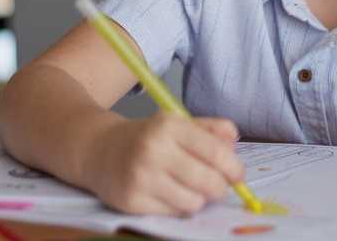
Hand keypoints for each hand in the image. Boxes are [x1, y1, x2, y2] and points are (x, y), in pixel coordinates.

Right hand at [82, 112, 243, 215]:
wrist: (98, 149)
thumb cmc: (146, 137)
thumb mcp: (176, 122)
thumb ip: (210, 128)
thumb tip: (235, 142)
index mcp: (169, 126)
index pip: (216, 152)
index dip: (234, 168)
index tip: (238, 175)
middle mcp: (154, 150)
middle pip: (208, 181)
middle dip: (220, 187)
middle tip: (217, 186)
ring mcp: (141, 178)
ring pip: (193, 202)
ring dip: (198, 199)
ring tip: (189, 188)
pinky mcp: (132, 201)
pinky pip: (173, 213)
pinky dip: (177, 207)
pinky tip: (168, 194)